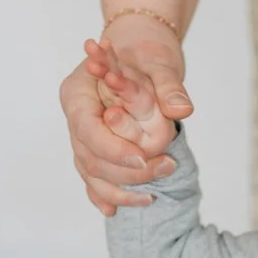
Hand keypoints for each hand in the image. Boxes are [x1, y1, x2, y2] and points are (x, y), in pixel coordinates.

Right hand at [60, 13, 190, 215]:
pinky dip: (102, 194)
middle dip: (124, 171)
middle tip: (166, 168)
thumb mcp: (158, 60)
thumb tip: (182, 109)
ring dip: (117, 189)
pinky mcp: (93, 145)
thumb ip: (168, 84)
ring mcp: (81, 133)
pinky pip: (92, 175)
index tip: (143, 160)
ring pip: (89, 171)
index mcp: (78, 92)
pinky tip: (115, 211)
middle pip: (87, 155)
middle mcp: (75, 115)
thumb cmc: (144, 49)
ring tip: (151, 197)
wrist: (138, 45)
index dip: (113, 149)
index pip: (86, 129)